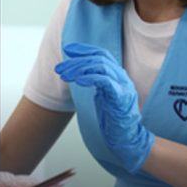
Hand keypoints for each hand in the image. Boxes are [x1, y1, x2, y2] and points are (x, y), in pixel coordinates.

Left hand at [55, 42, 153, 173]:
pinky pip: (105, 81)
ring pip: (101, 67)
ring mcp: (123, 86)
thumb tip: (79, 72)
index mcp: (118, 75)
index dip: (84, 50)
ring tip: (65, 75)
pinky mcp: (121, 97)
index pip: (102, 55)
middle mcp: (122, 77)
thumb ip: (95, 82)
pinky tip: (79, 81)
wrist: (127, 136)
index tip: (67, 49)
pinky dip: (91, 78)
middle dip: (76, 61)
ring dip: (79, 69)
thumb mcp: (102, 95)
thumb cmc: (114, 117)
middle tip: (59, 68)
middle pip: (98, 59)